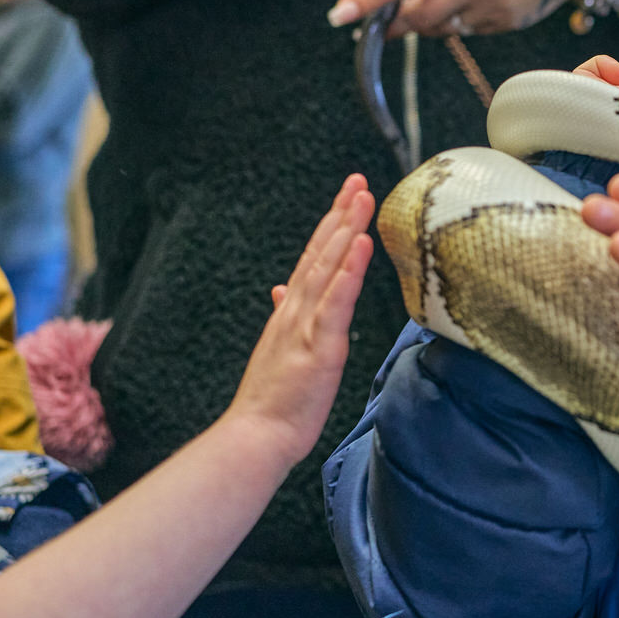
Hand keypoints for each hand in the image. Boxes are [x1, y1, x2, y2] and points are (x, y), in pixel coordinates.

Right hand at [226, 174, 373, 466]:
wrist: (256, 436)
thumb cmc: (273, 399)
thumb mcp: (281, 348)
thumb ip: (286, 314)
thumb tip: (281, 288)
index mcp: (292, 311)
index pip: (314, 258)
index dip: (332, 224)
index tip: (349, 194)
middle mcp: (297, 310)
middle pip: (321, 253)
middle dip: (341, 215)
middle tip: (359, 181)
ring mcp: (306, 326)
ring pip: (327, 270)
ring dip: (346, 232)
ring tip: (362, 200)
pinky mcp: (318, 348)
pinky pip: (334, 305)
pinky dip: (348, 274)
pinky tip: (360, 247)